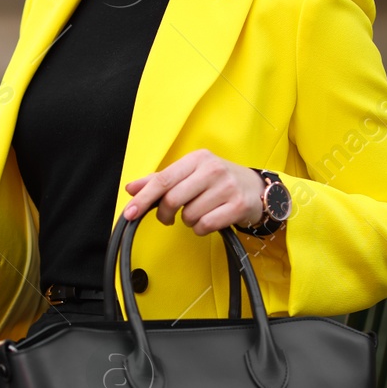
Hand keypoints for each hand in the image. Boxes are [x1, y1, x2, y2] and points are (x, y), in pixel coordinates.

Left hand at [122, 150, 265, 234]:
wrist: (256, 188)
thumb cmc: (217, 181)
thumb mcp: (190, 173)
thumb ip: (159, 180)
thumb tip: (131, 188)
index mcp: (197, 158)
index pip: (163, 179)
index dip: (143, 198)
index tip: (129, 213)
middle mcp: (213, 170)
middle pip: (173, 199)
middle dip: (165, 214)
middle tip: (168, 217)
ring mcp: (227, 187)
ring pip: (189, 215)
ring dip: (188, 221)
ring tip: (199, 212)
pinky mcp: (238, 206)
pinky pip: (205, 226)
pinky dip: (201, 229)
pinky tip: (208, 220)